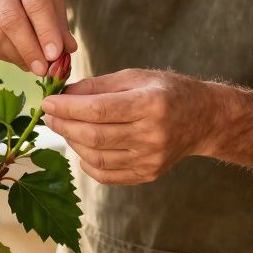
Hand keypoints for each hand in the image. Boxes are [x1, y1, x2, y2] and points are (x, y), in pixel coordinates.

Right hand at [0, 0, 75, 76]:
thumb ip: (58, 19)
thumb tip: (68, 50)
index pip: (35, 3)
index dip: (46, 31)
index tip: (55, 55)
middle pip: (11, 21)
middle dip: (29, 49)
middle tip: (43, 70)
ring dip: (16, 56)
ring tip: (32, 66)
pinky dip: (2, 55)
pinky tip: (16, 58)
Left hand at [42, 69, 220, 184]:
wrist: (204, 119)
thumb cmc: (166, 91)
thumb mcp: (135, 77)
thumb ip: (97, 86)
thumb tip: (61, 94)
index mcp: (151, 104)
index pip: (98, 110)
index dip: (68, 107)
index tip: (48, 102)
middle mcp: (153, 134)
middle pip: (95, 136)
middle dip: (65, 125)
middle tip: (49, 115)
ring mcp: (151, 158)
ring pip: (97, 158)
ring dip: (73, 143)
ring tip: (64, 128)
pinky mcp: (148, 174)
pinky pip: (107, 175)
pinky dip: (88, 163)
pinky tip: (81, 149)